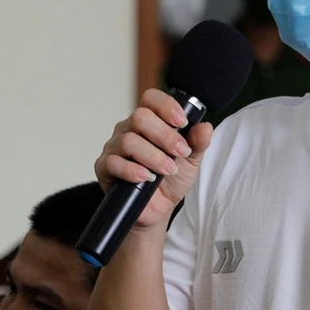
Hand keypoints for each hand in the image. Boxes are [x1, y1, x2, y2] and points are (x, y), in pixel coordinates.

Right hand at [94, 89, 213, 229]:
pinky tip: (147, 177)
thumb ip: (198, 142)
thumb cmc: (171, 180)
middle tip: (180, 152)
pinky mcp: (104, 167)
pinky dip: (133, 170)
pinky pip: (114, 163)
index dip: (166, 106)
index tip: (182, 122)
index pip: (151, 99)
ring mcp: (114, 147)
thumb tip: (205, 126)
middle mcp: (129, 129)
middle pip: (140, 117)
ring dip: (153, 156)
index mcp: (149, 121)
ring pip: (129, 141)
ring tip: (168, 170)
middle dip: (164, 135)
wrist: (158, 209)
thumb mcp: (191, 160)